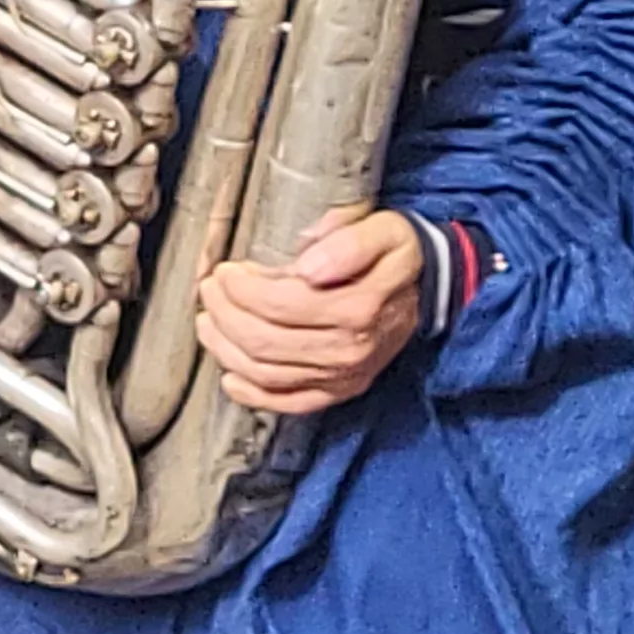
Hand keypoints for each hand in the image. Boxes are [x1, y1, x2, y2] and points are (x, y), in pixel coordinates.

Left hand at [196, 208, 422, 414]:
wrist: (425, 288)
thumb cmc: (394, 255)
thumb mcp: (383, 231)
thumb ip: (348, 242)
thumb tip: (309, 266)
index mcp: (358, 308)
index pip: (280, 305)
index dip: (242, 290)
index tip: (226, 271)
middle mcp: (350, 349)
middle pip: (265, 342)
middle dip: (225, 314)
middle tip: (211, 290)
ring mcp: (344, 375)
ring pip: (268, 374)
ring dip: (226, 349)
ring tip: (208, 322)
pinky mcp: (340, 390)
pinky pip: (290, 403)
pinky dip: (254, 395)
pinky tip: (230, 378)